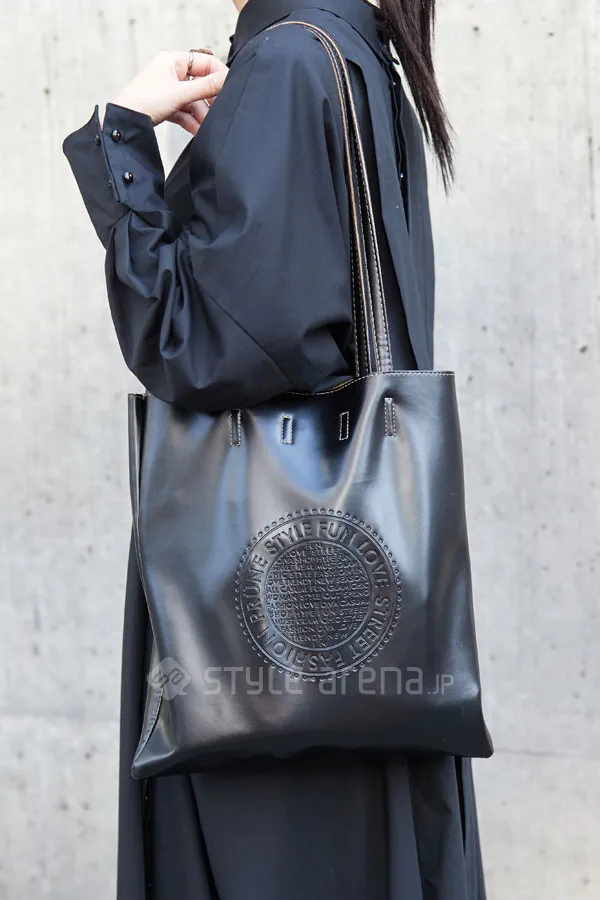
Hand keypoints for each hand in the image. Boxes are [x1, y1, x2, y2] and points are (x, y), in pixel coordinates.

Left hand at [103, 50, 227, 134]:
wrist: (125, 121)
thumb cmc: (144, 100)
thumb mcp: (181, 93)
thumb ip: (206, 87)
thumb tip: (227, 79)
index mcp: (173, 60)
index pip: (205, 63)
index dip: (218, 75)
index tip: (229, 88)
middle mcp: (171, 73)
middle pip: (200, 84)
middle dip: (208, 101)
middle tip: (218, 111)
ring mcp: (168, 90)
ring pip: (193, 101)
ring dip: (201, 114)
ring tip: (206, 126)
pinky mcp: (166, 106)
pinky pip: (185, 111)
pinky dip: (192, 121)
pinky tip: (198, 130)